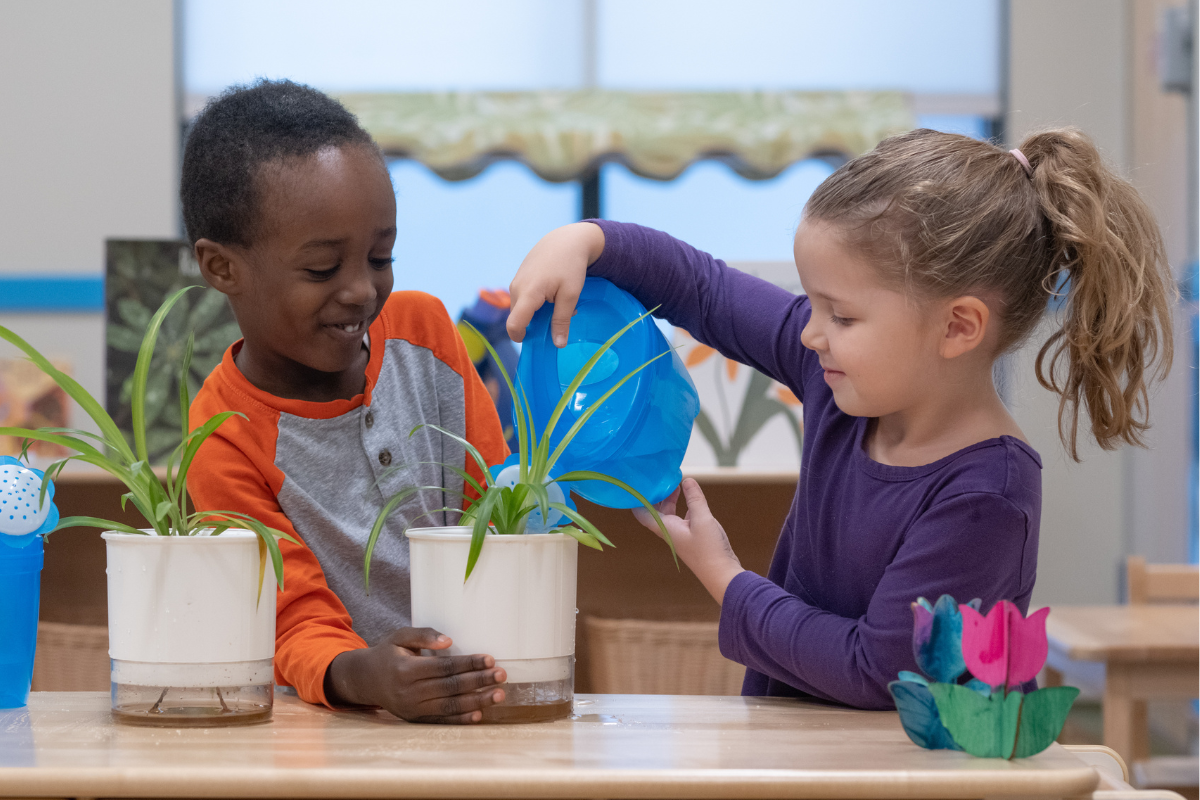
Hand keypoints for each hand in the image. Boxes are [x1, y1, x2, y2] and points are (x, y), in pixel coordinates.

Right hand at [324, 627, 505, 723]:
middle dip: (479, 682)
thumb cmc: (387, 654)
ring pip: (450, 706)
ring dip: (476, 702)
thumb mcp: (399, 637)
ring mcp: (412, 709)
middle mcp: (410, 692)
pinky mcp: (415, 720)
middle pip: (450, 687)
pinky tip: (479, 715)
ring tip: (498, 695)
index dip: (468, 664)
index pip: (444, 667)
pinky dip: (461, 720)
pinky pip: (441, 722)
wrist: (364, 680)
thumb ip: (423, 635)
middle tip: (501, 675)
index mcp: (406, 669)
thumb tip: (449, 641)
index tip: (489, 659)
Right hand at [507, 222, 605, 345]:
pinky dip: (537, 301)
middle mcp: (516, 288)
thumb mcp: (570, 295)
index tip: (534, 341)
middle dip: (537, 323)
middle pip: (519, 318)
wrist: (566, 239)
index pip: (514, 324)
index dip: (520, 337)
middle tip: (562, 314)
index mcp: (528, 293)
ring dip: (538, 312)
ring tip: (559, 301)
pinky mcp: (519, 277)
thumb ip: (561, 320)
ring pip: (522, 307)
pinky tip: (553, 292)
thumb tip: (558, 345)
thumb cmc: (570, 266)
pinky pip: (524, 297)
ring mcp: (516, 282)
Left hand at [633, 478, 743, 604]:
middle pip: (655, 511)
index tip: (639, 484)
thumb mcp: (702, 519)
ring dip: (670, 499)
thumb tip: (687, 480)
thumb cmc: (709, 550)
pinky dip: (682, 506)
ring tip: (675, 484)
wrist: (721, 574)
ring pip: (668, 514)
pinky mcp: (690, 537)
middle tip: (661, 478)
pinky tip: (690, 498)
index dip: (637, 499)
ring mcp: (679, 535)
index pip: (642, 512)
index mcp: (665, 528)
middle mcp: (669, 532)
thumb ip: (694, 499)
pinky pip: (681, 518)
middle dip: (656, 494)